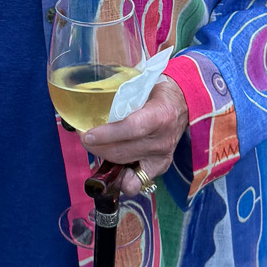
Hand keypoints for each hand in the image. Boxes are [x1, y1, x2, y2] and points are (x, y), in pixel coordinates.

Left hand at [80, 77, 191, 194]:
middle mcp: (162, 140)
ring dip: (103, 158)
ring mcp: (161, 157)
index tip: (87, 134)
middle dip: (96, 147)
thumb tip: (91, 86)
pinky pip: (136, 182)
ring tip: (94, 146)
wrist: (183, 104)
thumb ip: (121, 89)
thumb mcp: (142, 84)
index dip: (106, 134)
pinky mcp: (160, 167)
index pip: (131, 129)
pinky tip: (112, 166)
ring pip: (123, 165)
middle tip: (84, 137)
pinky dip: (120, 178)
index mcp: (159, 115)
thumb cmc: (157, 91)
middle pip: (122, 152)